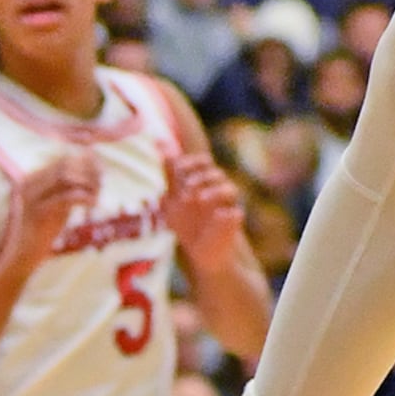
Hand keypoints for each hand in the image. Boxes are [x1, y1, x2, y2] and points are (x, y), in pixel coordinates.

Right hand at [1, 147, 94, 278]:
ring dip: (87, 184)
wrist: (23, 256)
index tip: (101, 171)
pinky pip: (67, 196)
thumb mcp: (57, 205)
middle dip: (88, 172)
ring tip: (97, 196)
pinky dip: (85, 197)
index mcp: (33, 179)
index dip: (85, 163)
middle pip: (65, 165)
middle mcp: (30, 183)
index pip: (63, 160)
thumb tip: (94, 172)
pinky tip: (93, 205)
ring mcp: (32, 196)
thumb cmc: (43, 231)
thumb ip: (70, 188)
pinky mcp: (38, 212)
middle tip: (101, 185)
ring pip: (66, 177)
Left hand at [163, 152, 245, 277]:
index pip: (203, 162)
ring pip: (230, 189)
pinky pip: (236, 213)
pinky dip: (226, 214)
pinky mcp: (234, 223)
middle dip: (201, 177)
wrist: (200, 254)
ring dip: (214, 191)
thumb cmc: (187, 224)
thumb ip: (170, 174)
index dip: (191, 162)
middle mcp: (218, 190)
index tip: (177, 170)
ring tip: (199, 200)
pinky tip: (215, 217)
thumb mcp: (172, 199)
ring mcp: (228, 206)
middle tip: (187, 189)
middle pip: (216, 172)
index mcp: (205, 182)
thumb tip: (158, 141)